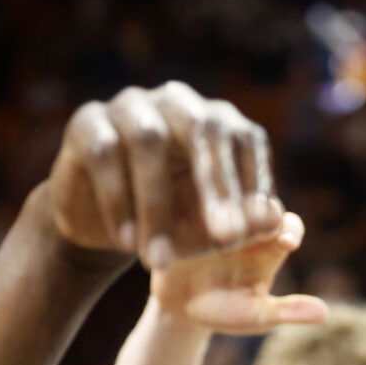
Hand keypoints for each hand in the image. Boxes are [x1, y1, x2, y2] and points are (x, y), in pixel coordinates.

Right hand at [48, 82, 280, 268]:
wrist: (112, 230)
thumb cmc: (177, 224)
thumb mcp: (214, 233)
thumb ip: (249, 228)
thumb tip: (278, 222)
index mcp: (219, 123)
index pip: (246, 138)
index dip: (253, 181)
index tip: (253, 231)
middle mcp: (179, 103)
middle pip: (203, 128)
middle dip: (217, 185)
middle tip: (225, 237)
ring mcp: (130, 106)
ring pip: (149, 139)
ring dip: (157, 204)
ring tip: (160, 260)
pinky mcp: (87, 122)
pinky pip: (105, 153)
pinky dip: (118, 201)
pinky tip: (127, 242)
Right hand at [151, 211, 327, 334]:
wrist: (182, 310)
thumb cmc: (227, 311)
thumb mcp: (258, 315)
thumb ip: (288, 310)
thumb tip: (324, 315)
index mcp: (270, 242)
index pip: (288, 225)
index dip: (291, 230)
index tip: (287, 244)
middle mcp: (245, 222)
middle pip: (256, 203)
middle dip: (255, 208)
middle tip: (252, 218)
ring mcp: (213, 217)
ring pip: (221, 199)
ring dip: (220, 204)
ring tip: (216, 217)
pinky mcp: (182, 218)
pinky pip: (183, 207)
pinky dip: (184, 208)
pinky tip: (179, 213)